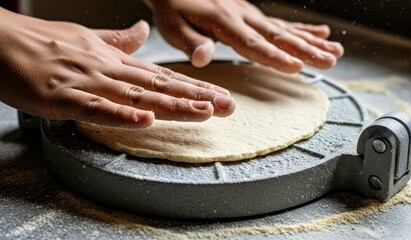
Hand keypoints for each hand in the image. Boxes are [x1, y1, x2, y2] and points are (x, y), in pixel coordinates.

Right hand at [0, 8, 234, 127]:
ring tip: (205, 112)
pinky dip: (122, 115)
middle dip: (196, 96)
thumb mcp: (87, 38)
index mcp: (113, 59)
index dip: (192, 86)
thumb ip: (117, 41)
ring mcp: (86, 82)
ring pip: (137, 95)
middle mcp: (107, 70)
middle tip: (228, 105)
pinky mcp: (61, 97)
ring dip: (172, 105)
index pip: (161, 75)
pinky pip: (96, 109)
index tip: (219, 94)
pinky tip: (146, 120)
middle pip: (159, 85)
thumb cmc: (40, 42)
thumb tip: (141, 33)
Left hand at [145, 0, 343, 71]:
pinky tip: (321, 32)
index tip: (296, 67)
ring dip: (311, 41)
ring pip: (285, 29)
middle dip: (305, 50)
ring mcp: (250, 14)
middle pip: (277, 36)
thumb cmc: (173, 7)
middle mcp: (242, 16)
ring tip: (335, 51)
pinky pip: (280, 22)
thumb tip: (204, 58)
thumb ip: (191, 42)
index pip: (252, 43)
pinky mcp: (252, 14)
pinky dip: (302, 28)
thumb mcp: (172, 26)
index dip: (274, 56)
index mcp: (223, 22)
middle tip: (330, 61)